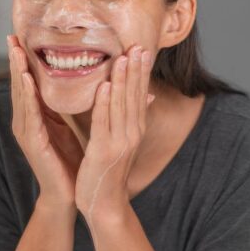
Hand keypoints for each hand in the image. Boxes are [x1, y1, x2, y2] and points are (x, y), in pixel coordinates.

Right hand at [7, 35, 82, 211]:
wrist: (70, 194)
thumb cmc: (73, 160)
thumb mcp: (74, 125)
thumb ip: (77, 102)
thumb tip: (101, 80)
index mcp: (36, 116)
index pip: (28, 82)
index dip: (25, 60)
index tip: (22, 36)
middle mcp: (26, 121)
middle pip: (19, 84)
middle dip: (15, 59)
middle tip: (12, 34)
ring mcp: (26, 131)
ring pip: (21, 95)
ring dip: (17, 71)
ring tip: (15, 50)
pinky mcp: (32, 142)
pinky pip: (29, 114)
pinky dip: (27, 95)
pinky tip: (27, 79)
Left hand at [75, 47, 154, 222]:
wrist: (105, 205)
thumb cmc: (108, 172)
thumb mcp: (121, 142)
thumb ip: (129, 118)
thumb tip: (146, 96)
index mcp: (134, 130)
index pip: (139, 95)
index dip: (141, 72)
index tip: (141, 49)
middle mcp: (131, 133)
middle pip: (134, 96)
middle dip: (136, 70)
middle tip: (138, 45)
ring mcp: (119, 142)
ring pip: (121, 105)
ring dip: (122, 80)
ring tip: (122, 57)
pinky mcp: (103, 151)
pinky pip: (104, 122)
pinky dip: (105, 103)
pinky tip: (104, 85)